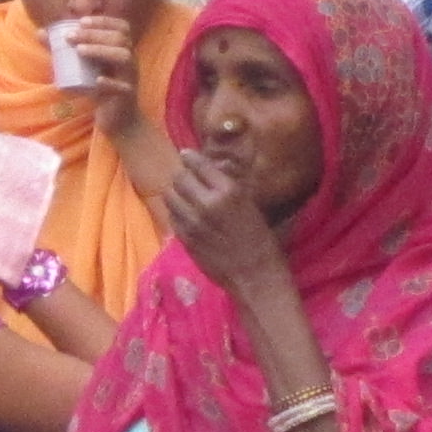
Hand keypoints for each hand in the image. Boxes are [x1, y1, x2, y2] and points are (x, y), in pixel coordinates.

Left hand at [50, 13, 145, 133]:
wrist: (117, 119)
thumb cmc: (99, 89)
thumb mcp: (82, 68)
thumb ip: (64, 50)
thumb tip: (41, 33)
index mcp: (122, 49)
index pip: (120, 27)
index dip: (103, 21)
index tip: (81, 21)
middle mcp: (129, 60)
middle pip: (120, 39)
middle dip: (94, 34)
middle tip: (70, 36)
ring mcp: (130, 77)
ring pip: (124, 57)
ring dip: (101, 51)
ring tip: (80, 50)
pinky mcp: (126, 96)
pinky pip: (122, 87)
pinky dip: (110, 82)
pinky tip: (97, 81)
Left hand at [160, 149, 289, 296]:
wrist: (255, 277)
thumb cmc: (261, 241)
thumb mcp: (250, 205)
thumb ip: (227, 187)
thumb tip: (212, 169)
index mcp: (228, 191)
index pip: (199, 165)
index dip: (190, 157)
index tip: (186, 154)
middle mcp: (206, 203)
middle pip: (179, 178)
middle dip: (182, 175)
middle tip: (187, 178)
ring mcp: (192, 222)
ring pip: (170, 196)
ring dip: (175, 193)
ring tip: (184, 196)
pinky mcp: (184, 239)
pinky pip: (171, 217)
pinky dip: (176, 212)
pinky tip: (185, 215)